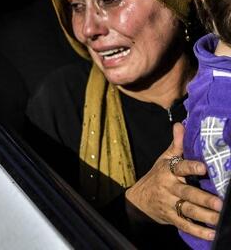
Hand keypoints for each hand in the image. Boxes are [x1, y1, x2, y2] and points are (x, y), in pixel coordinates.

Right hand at [125, 123, 222, 241]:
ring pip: (188, 210)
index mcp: (168, 171)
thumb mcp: (163, 159)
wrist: (139, 200)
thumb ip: (176, 145)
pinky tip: (212, 234)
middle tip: (220, 202)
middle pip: (187, 193)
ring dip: (204, 216)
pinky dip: (198, 231)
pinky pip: (185, 225)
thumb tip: (181, 125)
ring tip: (219, 217)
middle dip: (203, 198)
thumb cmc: (156, 177)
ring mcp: (169, 204)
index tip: (203, 168)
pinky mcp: (171, 218)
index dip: (191, 167)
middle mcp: (168, 188)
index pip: (180, 168)